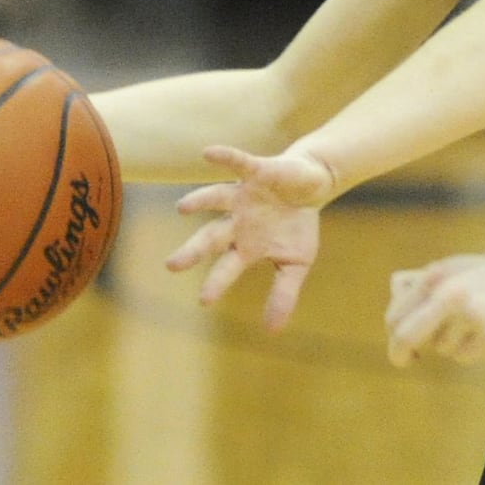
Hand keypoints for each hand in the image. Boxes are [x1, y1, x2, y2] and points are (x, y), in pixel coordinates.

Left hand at [166, 146, 333, 331]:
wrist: (313, 185)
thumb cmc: (297, 225)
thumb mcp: (296, 263)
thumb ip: (283, 294)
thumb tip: (272, 331)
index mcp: (244, 246)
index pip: (226, 267)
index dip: (216, 282)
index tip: (204, 301)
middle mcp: (236, 221)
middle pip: (210, 238)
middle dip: (192, 252)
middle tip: (171, 266)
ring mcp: (243, 196)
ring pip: (215, 199)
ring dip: (199, 202)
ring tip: (182, 208)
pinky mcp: (256, 172)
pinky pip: (237, 163)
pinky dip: (224, 158)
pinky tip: (208, 153)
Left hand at [384, 248, 484, 366]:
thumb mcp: (454, 266)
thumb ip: (422, 280)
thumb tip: (394, 291)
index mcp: (437, 276)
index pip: (397, 315)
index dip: (392, 335)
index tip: (398, 346)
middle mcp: (451, 295)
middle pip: (407, 337)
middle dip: (400, 354)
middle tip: (406, 360)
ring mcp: (472, 317)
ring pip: (440, 348)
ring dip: (449, 342)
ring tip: (472, 321)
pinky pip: (463, 356)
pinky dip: (469, 349)